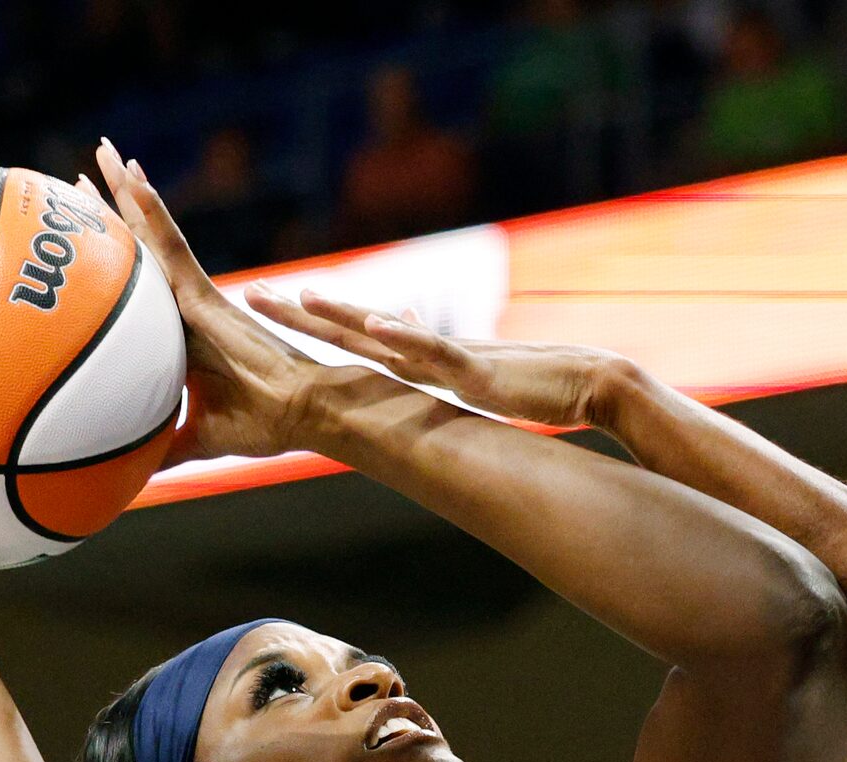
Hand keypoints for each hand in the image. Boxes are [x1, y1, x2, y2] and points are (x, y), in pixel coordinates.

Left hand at [92, 141, 329, 463]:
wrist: (301, 413)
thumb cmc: (262, 423)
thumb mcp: (195, 440)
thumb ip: (164, 450)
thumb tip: (128, 482)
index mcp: (181, 331)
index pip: (137, 283)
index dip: (111, 252)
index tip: (82, 221)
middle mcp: (186, 304)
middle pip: (140, 245)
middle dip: (114, 205)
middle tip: (86, 164)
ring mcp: (196, 294)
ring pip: (152, 235)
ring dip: (128, 193)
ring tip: (104, 153)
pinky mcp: (207, 294)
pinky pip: (171, 246)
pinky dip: (152, 213)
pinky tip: (132, 178)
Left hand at [248, 286, 626, 431]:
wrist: (593, 381)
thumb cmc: (540, 380)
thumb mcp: (476, 368)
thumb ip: (437, 351)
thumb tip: (404, 321)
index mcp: (427, 357)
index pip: (357, 337)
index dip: (313, 321)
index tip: (269, 304)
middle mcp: (431, 352)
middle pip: (355, 329)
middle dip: (303, 313)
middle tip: (253, 295)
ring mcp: (454, 358)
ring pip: (388, 334)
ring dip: (346, 316)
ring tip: (303, 297)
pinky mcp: (482, 371)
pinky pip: (438, 353)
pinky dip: (406, 337)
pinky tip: (376, 326)